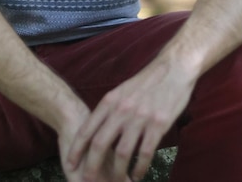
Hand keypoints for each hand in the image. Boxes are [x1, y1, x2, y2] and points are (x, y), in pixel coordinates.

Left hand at [65, 59, 194, 181]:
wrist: (172, 70)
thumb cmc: (146, 82)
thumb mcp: (121, 91)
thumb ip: (110, 108)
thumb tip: (97, 126)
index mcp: (110, 101)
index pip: (88, 129)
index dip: (77, 148)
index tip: (69, 162)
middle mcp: (121, 110)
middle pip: (100, 144)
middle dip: (91, 165)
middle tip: (87, 180)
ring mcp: (139, 118)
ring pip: (122, 153)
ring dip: (118, 172)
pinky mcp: (158, 126)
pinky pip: (145, 153)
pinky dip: (139, 168)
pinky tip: (137, 176)